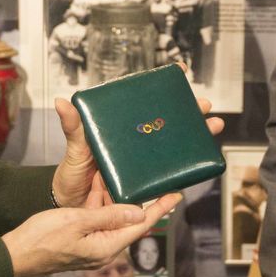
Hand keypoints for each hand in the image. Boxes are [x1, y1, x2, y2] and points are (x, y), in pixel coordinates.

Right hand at [2, 195, 180, 276]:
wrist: (15, 255)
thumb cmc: (42, 239)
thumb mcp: (77, 221)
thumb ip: (109, 216)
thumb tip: (139, 212)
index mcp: (108, 246)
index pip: (141, 224)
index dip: (160, 208)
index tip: (176, 194)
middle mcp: (104, 249)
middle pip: (131, 222)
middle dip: (142, 201)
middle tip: (158, 182)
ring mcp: (93, 246)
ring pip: (113, 218)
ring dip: (117, 199)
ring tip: (125, 177)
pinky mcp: (81, 241)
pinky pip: (98, 220)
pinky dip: (100, 203)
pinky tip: (99, 187)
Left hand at [50, 97, 225, 207]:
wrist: (72, 205)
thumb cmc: (71, 173)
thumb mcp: (73, 148)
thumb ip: (73, 128)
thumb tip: (62, 102)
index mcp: (119, 128)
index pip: (143, 101)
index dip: (162, 86)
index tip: (180, 71)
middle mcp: (134, 141)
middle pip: (166, 121)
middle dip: (189, 111)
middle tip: (204, 105)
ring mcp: (141, 161)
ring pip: (173, 145)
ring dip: (196, 135)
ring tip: (213, 126)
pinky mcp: (146, 182)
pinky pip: (169, 173)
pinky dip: (187, 167)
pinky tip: (200, 162)